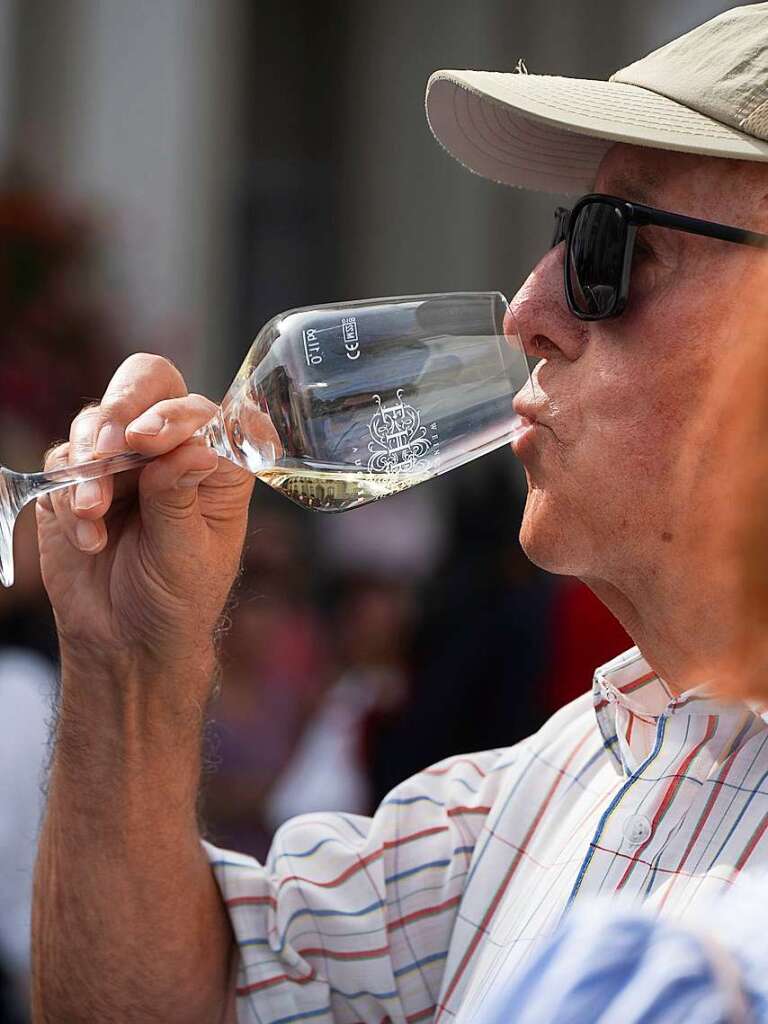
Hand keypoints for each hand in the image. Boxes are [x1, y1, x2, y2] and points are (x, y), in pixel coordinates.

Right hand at [37, 353, 254, 675]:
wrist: (127, 641)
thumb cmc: (178, 599)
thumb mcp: (189, 555)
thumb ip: (179, 499)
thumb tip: (191, 448)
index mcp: (214, 462)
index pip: (199, 410)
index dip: (174, 415)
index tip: (149, 441)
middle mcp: (169, 450)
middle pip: (146, 384)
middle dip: (121, 408)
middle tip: (108, 448)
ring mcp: (121, 461)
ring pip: (96, 422)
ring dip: (90, 465)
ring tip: (93, 515)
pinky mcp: (76, 482)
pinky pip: (62, 464)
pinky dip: (70, 497)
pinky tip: (90, 540)